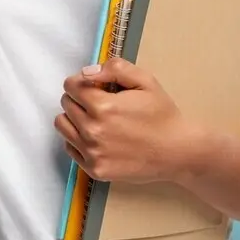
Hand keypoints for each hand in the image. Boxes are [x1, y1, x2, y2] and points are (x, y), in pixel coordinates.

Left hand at [54, 58, 203, 184]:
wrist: (177, 152)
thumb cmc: (162, 114)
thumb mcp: (145, 81)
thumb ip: (114, 69)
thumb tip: (86, 72)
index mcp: (103, 106)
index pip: (71, 86)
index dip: (82, 82)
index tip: (95, 86)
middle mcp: (92, 131)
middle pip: (66, 104)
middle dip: (79, 98)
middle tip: (99, 102)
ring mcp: (92, 153)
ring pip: (62, 126)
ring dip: (73, 118)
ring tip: (94, 118)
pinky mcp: (95, 169)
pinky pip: (70, 148)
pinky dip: (78, 139)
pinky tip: (97, 136)